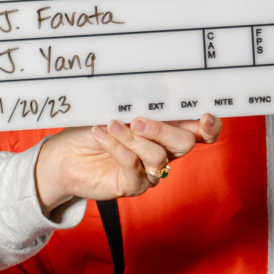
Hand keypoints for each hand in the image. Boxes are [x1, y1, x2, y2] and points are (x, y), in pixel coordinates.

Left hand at [32, 115, 223, 213]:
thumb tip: (154, 87)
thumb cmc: (92, 127)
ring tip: (111, 126)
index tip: (205, 117)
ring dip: (133, 139)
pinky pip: (133, 167)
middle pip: (185, 143)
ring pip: (158, 157)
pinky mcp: (131, 186)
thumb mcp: (115, 109)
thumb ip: (137, 103)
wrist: (63, 154)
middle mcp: (163, 152)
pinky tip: (102, 134)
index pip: (201, 132)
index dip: (210, 127)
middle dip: (163, 130)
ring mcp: (149, 171)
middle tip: (138, 121)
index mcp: (167, 130)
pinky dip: (117, 148)